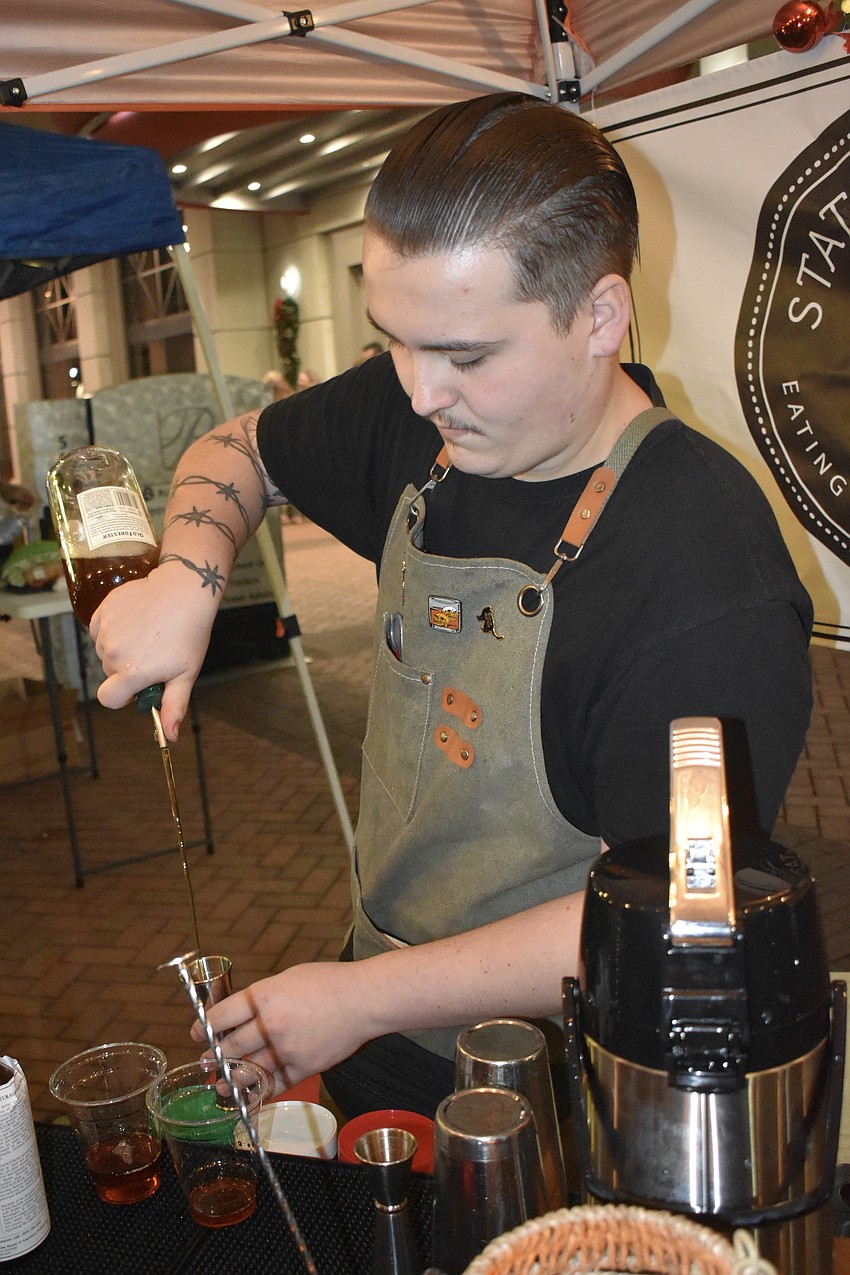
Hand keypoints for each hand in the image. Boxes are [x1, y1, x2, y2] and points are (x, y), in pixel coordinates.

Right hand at [89, 566, 216, 738]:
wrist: (184, 589)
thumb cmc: (189, 633)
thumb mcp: (186, 673)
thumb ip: (173, 706)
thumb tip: (170, 736)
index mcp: (132, 673)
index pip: (108, 699)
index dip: (122, 697)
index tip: (139, 686)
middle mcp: (113, 653)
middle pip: (110, 674)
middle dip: (128, 669)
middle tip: (154, 653)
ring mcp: (106, 630)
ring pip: (105, 651)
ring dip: (121, 648)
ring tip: (148, 634)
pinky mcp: (103, 610)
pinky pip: (100, 629)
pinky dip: (114, 629)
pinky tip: (136, 621)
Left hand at [192, 963, 369, 1095]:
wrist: (363, 1000)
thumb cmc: (327, 983)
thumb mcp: (287, 978)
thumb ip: (263, 997)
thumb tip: (240, 1014)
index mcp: (264, 996)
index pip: (220, 1016)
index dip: (204, 1027)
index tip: (198, 1033)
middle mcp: (270, 1024)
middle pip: (230, 1047)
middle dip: (213, 1056)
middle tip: (206, 1061)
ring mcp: (286, 1049)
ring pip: (247, 1071)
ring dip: (230, 1079)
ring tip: (221, 1083)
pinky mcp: (303, 1068)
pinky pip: (274, 1085)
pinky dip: (259, 1091)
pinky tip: (249, 1093)